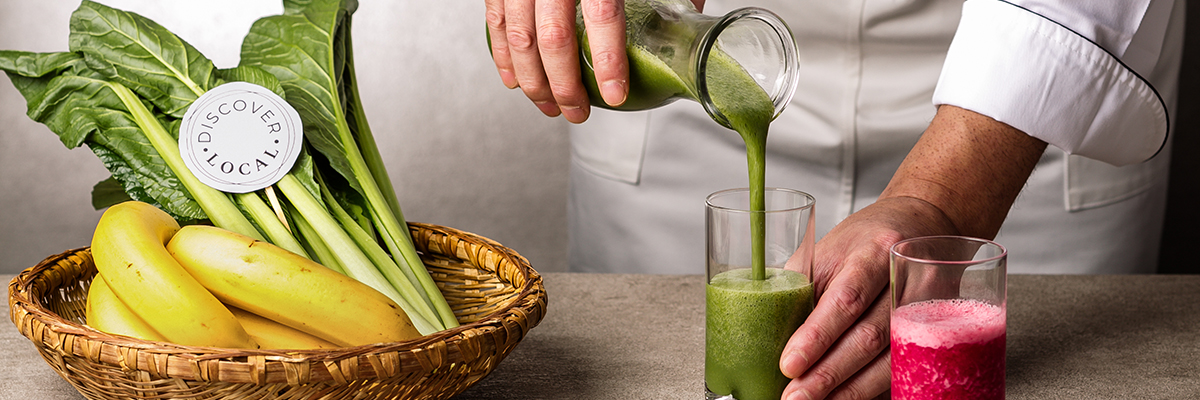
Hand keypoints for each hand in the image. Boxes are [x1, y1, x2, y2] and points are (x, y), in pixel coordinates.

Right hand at [484, 0, 629, 122]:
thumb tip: (678, 17)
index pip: (602, 16)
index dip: (608, 60)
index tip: (614, 94)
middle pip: (555, 38)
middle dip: (565, 86)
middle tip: (578, 111)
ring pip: (521, 39)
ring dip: (534, 82)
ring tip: (550, 106)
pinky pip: (497, 24)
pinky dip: (504, 58)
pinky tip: (515, 81)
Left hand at [781, 196, 956, 398]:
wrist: (918, 227)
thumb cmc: (865, 240)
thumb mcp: (827, 252)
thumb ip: (803, 289)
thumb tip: (772, 337)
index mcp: (876, 251)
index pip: (845, 299)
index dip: (817, 336)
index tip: (789, 364)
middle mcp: (906, 279)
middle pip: (868, 337)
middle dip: (828, 373)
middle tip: (795, 396)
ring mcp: (927, 308)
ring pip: (889, 360)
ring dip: (850, 389)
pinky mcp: (935, 331)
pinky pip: (901, 368)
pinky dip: (872, 389)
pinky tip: (845, 397)